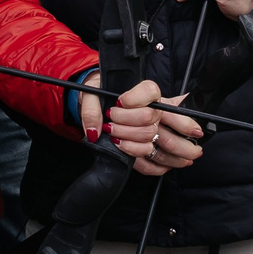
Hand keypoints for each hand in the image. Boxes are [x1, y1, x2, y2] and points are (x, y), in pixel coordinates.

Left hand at [87, 79, 204, 174]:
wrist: (104, 111)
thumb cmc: (101, 99)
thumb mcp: (90, 95)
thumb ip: (90, 109)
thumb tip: (94, 132)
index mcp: (146, 92)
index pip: (151, 91)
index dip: (133, 99)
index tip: (118, 103)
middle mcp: (158, 111)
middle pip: (150, 118)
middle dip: (124, 123)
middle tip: (110, 123)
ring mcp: (162, 132)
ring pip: (151, 139)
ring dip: (127, 141)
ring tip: (114, 136)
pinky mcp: (159, 152)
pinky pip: (154, 162)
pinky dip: (133, 155)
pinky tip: (123, 147)